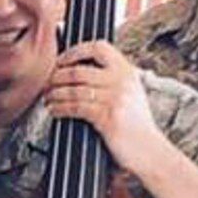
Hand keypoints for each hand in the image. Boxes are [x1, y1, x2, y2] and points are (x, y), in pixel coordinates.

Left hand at [45, 42, 163, 173]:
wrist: (149, 150)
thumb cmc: (137, 126)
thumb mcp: (131, 93)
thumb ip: (112, 80)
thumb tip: (81, 70)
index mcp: (127, 72)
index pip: (98, 47)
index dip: (75, 52)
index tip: (61, 61)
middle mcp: (122, 81)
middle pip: (78, 70)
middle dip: (56, 77)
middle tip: (47, 84)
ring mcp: (115, 98)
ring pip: (73, 89)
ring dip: (54, 94)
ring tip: (48, 98)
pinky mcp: (107, 116)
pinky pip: (75, 107)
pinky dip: (59, 108)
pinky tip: (54, 110)